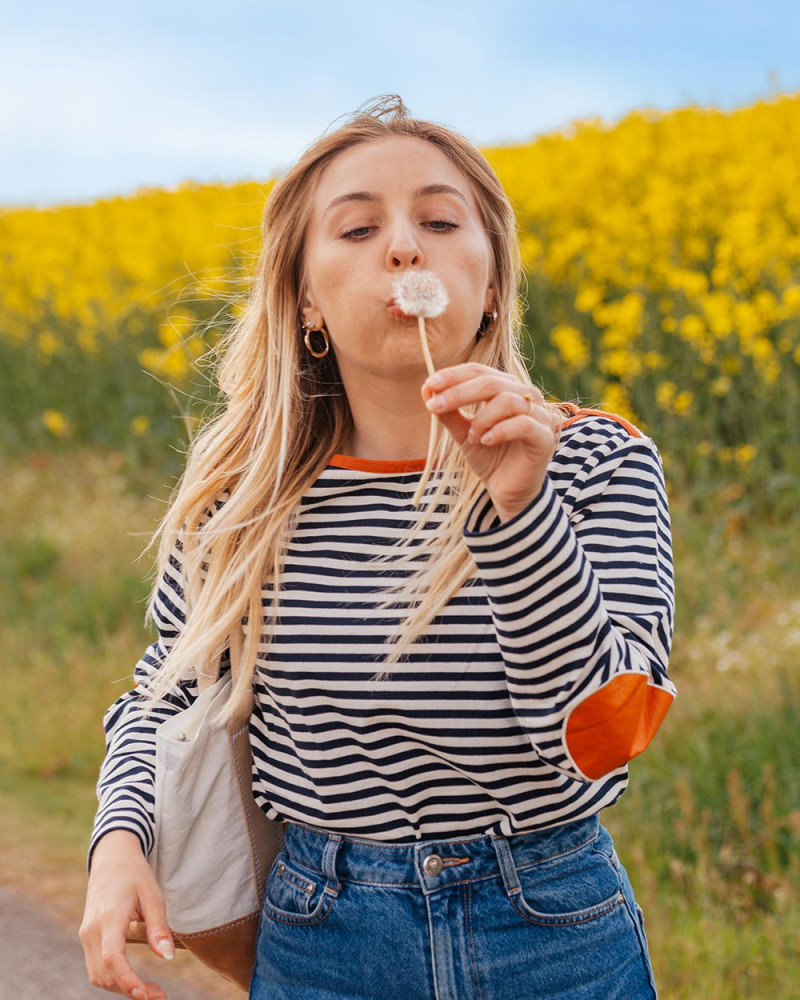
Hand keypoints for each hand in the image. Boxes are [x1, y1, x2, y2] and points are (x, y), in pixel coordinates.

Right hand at [79, 831, 172, 999]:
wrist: (111, 858)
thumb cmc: (135, 874)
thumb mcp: (153, 894)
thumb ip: (158, 926)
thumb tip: (167, 958)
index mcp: (110, 917)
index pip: (113, 957)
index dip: (127, 980)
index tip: (145, 995)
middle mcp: (92, 930)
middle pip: (104, 973)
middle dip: (130, 990)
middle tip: (159, 996)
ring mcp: (86, 935)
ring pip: (97, 975)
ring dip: (121, 988)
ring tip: (150, 992)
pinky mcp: (87, 937)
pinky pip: (96, 967)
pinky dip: (113, 979)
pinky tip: (134, 980)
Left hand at [423, 363, 556, 522]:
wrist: (508, 491)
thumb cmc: (488, 457)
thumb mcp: (462, 433)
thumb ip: (449, 413)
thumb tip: (426, 389)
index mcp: (506, 388)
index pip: (479, 371)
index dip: (453, 376)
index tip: (429, 386)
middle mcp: (526, 396)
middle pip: (491, 382)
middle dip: (458, 393)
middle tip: (435, 406)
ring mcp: (539, 415)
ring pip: (507, 400)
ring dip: (481, 418)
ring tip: (471, 438)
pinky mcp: (544, 437)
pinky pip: (523, 424)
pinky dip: (499, 431)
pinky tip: (485, 441)